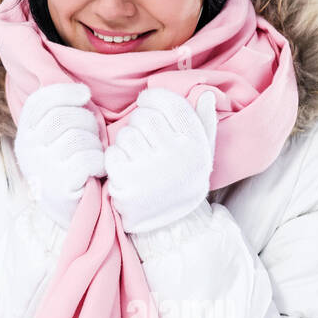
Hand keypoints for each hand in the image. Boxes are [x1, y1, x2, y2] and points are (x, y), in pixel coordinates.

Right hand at [13, 83, 107, 230]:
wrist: (71, 210)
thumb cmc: (70, 165)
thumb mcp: (56, 138)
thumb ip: (60, 114)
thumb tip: (82, 90)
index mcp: (26, 134)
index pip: (39, 102)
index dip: (64, 92)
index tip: (85, 94)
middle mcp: (28, 150)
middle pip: (64, 117)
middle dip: (88, 122)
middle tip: (94, 137)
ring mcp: (42, 168)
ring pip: (79, 138)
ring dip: (96, 145)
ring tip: (94, 156)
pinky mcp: (60, 185)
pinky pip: (89, 159)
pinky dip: (100, 163)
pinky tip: (97, 170)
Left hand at [105, 88, 217, 234]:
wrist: (173, 225)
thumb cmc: (184, 180)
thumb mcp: (202, 153)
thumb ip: (204, 122)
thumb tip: (204, 92)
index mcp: (195, 144)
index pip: (170, 103)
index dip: (153, 97)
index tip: (146, 101)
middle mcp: (176, 155)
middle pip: (145, 117)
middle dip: (139, 122)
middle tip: (143, 138)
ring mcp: (151, 169)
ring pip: (126, 134)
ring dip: (126, 142)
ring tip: (137, 156)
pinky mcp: (128, 182)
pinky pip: (113, 153)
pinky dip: (115, 159)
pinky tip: (127, 170)